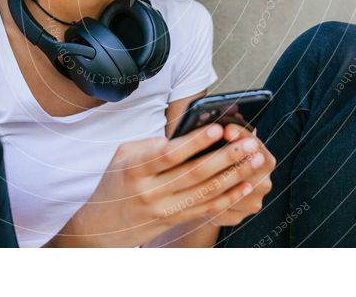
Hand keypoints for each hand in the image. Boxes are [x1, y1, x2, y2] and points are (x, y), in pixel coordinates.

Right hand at [58, 123, 268, 246]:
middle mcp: (150, 191)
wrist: (101, 226)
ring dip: (235, 175)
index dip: (195, 142)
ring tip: (255, 160)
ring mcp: (164, 209)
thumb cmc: (116, 182)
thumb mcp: (122, 155)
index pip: (169, 154)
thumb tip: (185, 136)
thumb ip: (151, 144)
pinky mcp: (175, 221)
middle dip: (226, 157)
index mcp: (135, 169)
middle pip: (194, 173)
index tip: (217, 128)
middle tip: (249, 143)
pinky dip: (228, 198)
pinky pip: (206, 209)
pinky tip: (245, 185)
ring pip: (205, 192)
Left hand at [199, 123, 275, 227]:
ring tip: (192, 168)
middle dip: (226, 157)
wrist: (212, 188)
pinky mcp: (238, 217)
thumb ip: (228, 130)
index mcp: (265, 160)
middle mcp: (263, 184)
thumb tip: (225, 112)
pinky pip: (221, 211)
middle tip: (207, 147)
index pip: (258, 148)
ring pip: (232, 194)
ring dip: (213, 180)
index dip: (242, 137)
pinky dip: (207, 201)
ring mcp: (252, 203)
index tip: (226, 129)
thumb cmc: (219, 155)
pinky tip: (191, 191)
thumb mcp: (225, 141)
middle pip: (246, 172)